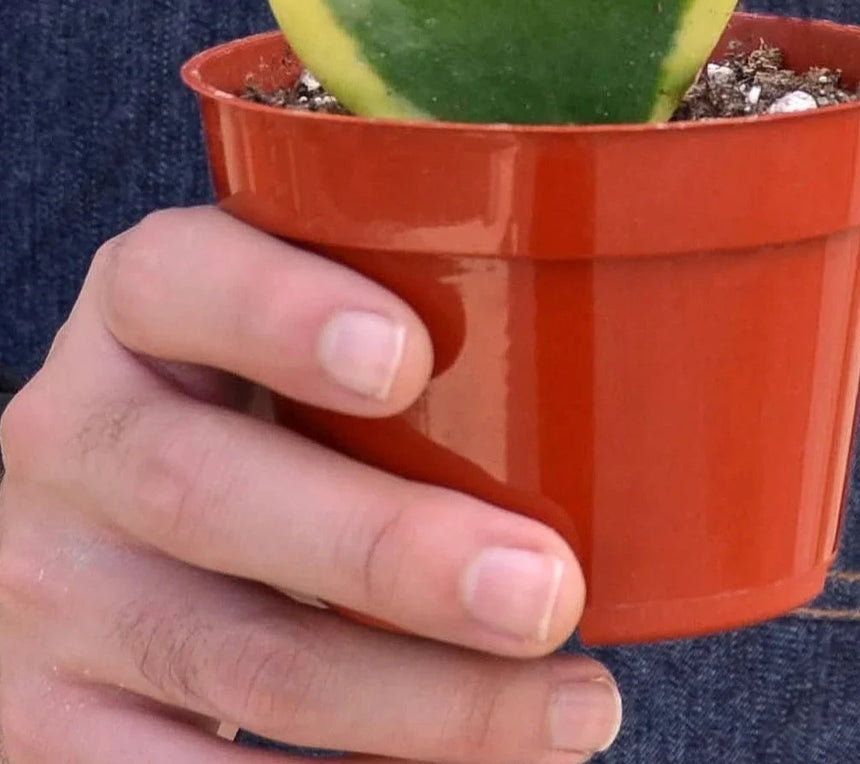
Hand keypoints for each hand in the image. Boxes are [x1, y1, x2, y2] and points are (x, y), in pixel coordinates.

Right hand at [0, 207, 619, 762]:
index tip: (412, 361)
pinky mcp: (44, 718)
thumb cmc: (272, 406)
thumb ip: (413, 325)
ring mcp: (48, 585)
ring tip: (572, 710)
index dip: (280, 312)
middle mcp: (76, 433)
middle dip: (389, 551)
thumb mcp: (304, 337)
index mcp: (146, 309)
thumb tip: (663, 373)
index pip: (180, 276)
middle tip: (548, 591)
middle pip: (206, 490)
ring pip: (231, 658)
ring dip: (417, 704)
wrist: (112, 527)